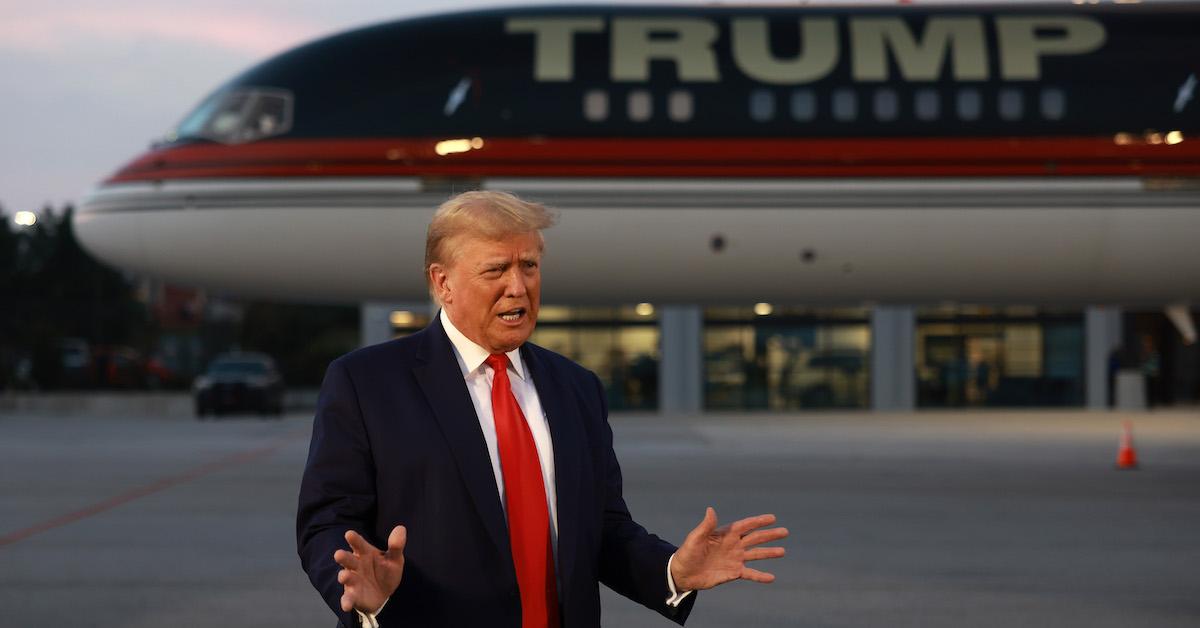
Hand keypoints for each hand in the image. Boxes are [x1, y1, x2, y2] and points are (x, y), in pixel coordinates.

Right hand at [333, 525, 406, 613]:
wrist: (383, 594)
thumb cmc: (385, 571)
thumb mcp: (394, 559)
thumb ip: (396, 546)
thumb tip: (401, 528)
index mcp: (365, 553)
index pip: (359, 544)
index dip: (354, 539)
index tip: (349, 534)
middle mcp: (356, 565)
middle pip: (348, 559)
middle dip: (343, 557)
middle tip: (338, 554)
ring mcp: (353, 581)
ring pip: (346, 577)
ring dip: (344, 576)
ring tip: (344, 576)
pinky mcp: (352, 596)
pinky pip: (347, 598)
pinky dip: (346, 601)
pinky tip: (346, 605)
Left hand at [670, 507, 787, 591]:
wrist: (682, 573)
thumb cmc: (687, 553)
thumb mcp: (695, 538)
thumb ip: (706, 526)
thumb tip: (711, 509)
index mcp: (725, 534)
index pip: (745, 526)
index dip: (758, 521)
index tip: (772, 517)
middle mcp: (733, 545)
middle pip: (755, 538)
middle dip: (769, 535)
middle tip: (785, 531)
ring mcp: (734, 559)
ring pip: (756, 554)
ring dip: (769, 553)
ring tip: (783, 551)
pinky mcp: (733, 573)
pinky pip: (750, 573)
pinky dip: (760, 576)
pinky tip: (771, 577)